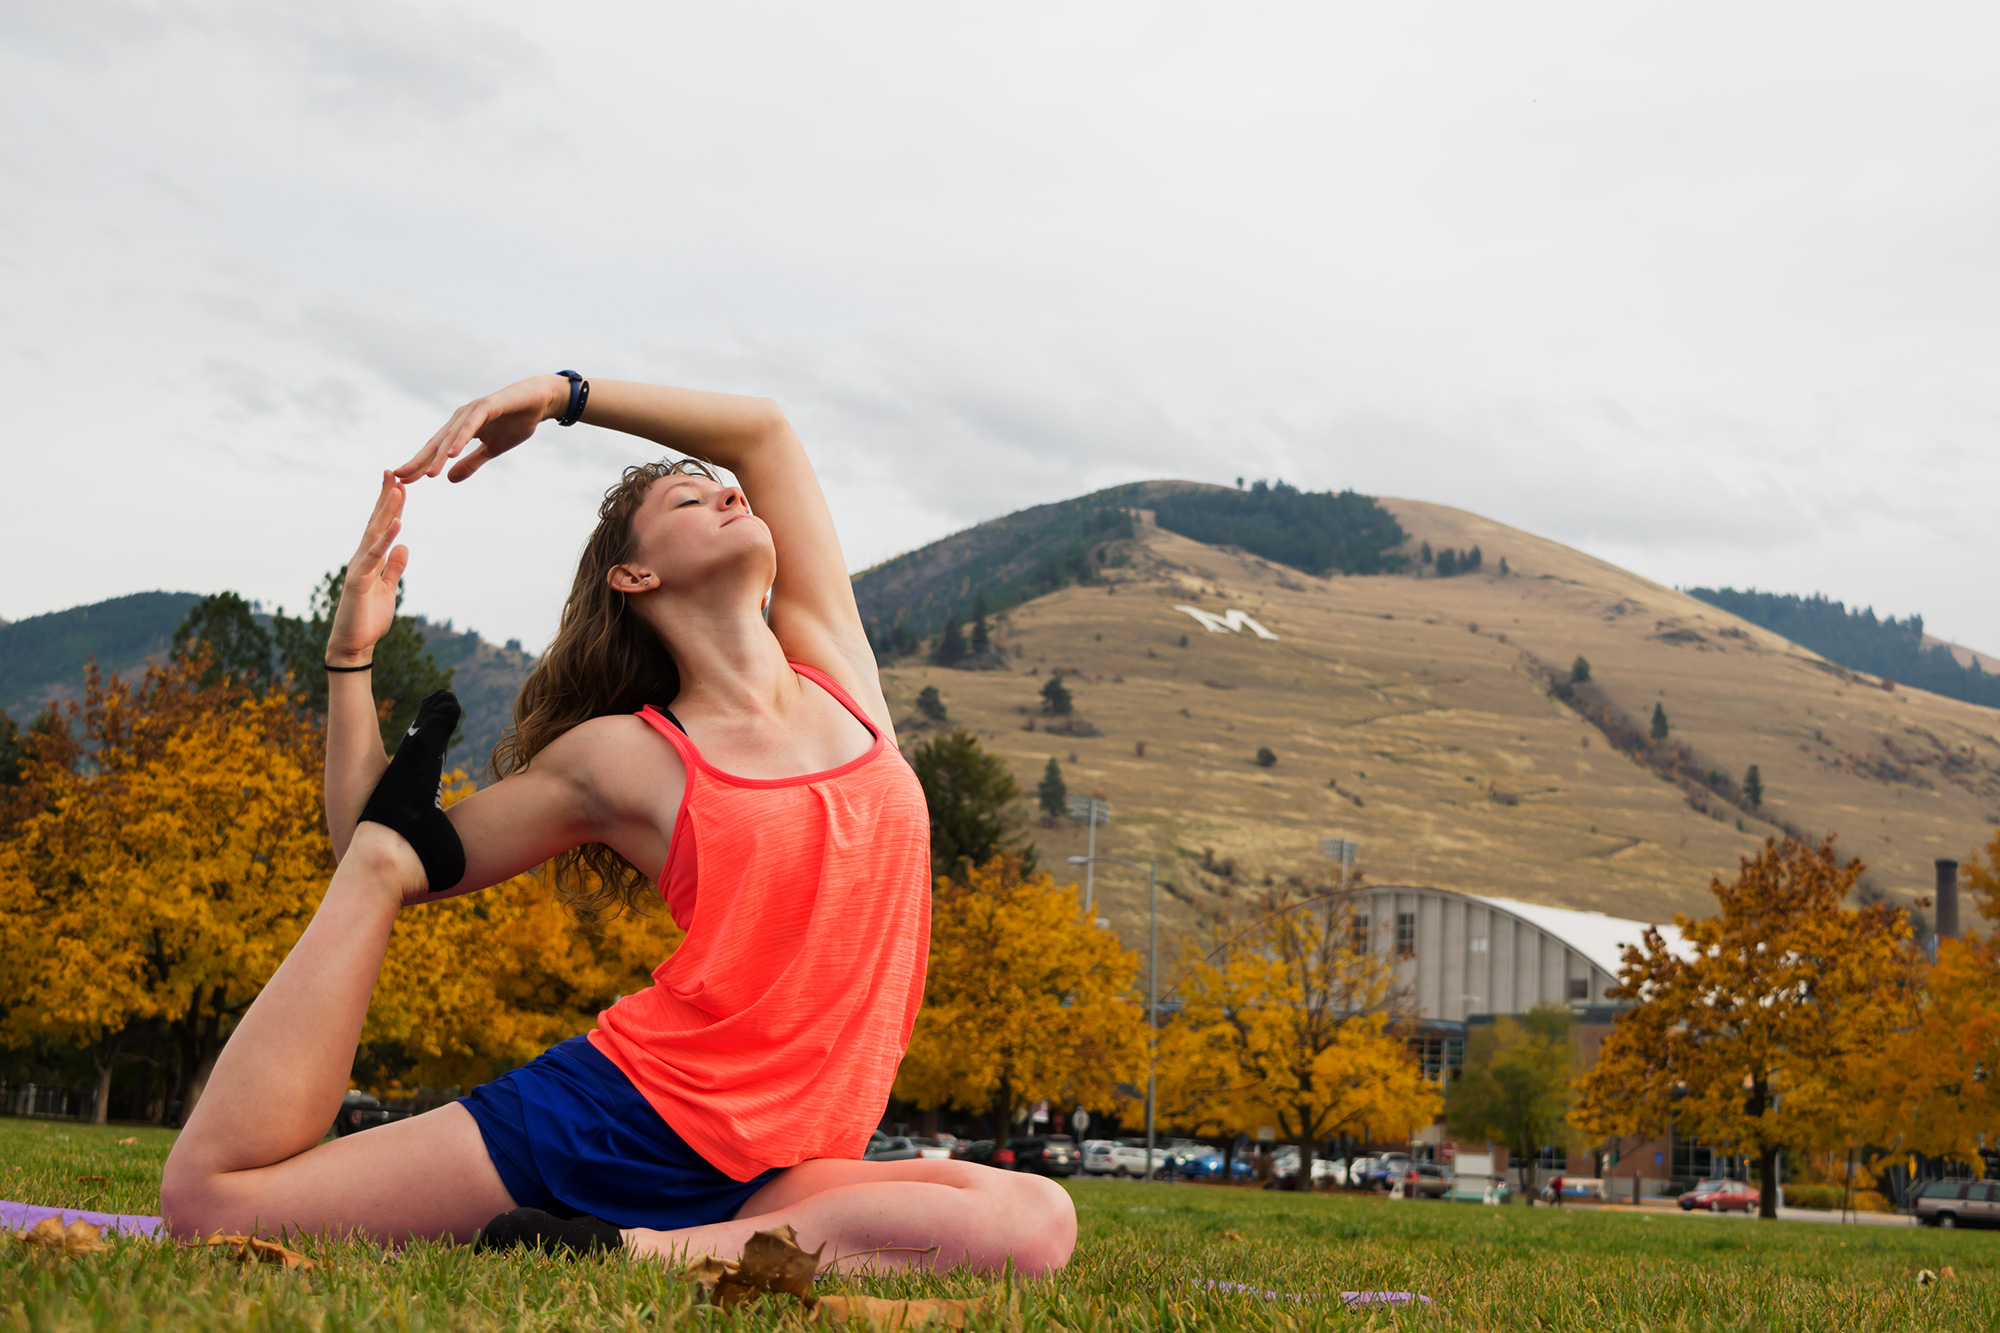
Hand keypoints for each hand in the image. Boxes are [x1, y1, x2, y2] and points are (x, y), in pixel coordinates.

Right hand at [326, 473, 409, 665]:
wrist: (354, 645)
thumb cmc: (368, 618)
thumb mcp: (389, 589)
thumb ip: (394, 568)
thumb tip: (404, 546)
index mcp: (370, 559)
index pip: (381, 527)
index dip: (391, 506)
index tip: (400, 483)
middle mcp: (362, 558)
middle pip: (376, 522)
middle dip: (385, 498)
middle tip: (394, 472)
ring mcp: (358, 568)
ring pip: (374, 534)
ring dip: (387, 511)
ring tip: (399, 489)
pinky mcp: (357, 581)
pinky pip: (374, 558)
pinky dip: (385, 541)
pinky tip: (397, 525)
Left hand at [396, 374, 568, 483]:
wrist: (539, 401)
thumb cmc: (515, 422)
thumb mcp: (492, 450)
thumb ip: (471, 463)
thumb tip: (449, 479)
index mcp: (459, 429)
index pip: (435, 449)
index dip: (419, 464)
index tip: (403, 480)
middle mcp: (460, 419)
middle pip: (436, 443)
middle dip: (419, 461)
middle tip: (402, 477)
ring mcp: (472, 411)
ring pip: (451, 436)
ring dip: (439, 456)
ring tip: (429, 474)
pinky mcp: (486, 406)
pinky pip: (470, 426)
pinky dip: (460, 440)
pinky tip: (451, 454)